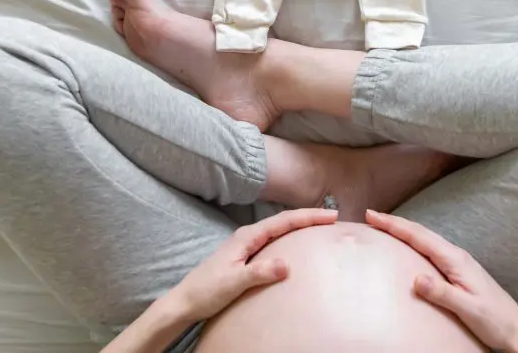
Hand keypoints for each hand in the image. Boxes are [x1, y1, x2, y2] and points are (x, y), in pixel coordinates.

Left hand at [169, 207, 337, 321]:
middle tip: (333, 217)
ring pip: (279, 230)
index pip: (283, 221)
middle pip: (283, 221)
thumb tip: (286, 265)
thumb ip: (259, 272)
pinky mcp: (246, 257)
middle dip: (308, 217)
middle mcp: (247, 236)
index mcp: (246, 237)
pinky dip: (290, 238)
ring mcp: (246, 246)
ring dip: (300, 226)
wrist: (185, 302)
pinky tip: (297, 246)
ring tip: (320, 226)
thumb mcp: (233, 283)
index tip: (331, 215)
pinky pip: (274, 242)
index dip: (308, 216)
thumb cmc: (207, 291)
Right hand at [366, 210, 517, 352]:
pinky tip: (410, 247)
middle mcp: (457, 256)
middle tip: (371, 215)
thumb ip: (442, 293)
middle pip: (421, 233)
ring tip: (385, 226)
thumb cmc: (496, 322)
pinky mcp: (460, 272)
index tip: (372, 215)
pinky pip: (432, 250)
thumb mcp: (468, 309)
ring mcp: (459, 263)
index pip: (419, 237)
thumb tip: (416, 278)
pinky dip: (415, 242)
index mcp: (456, 261)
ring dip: (405, 231)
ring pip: (426, 239)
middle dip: (395, 222)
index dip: (394, 225)